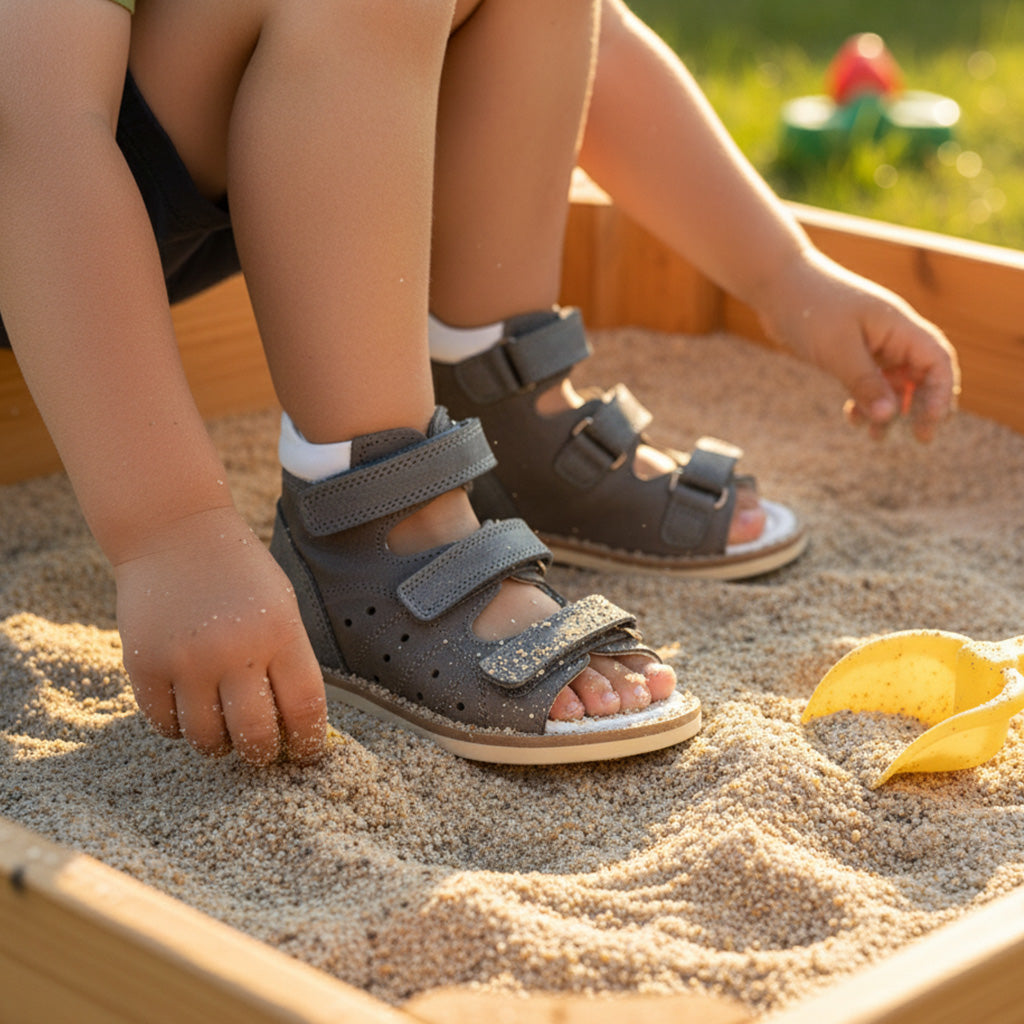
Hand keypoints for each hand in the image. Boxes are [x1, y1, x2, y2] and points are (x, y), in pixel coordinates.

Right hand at [113, 506, 325, 764]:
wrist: (174, 533)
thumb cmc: (239, 574)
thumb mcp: (281, 606)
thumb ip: (289, 660)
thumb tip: (295, 724)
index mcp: (280, 633)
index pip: (305, 708)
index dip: (309, 742)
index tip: (305, 753)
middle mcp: (234, 651)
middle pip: (255, 736)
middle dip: (263, 754)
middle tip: (262, 752)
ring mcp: (186, 661)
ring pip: (207, 739)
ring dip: (219, 745)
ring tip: (224, 732)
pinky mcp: (144, 665)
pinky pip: (164, 724)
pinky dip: (178, 728)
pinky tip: (188, 710)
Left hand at [756, 249, 959, 441]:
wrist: (776, 284)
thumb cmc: (809, 307)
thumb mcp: (838, 350)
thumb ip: (865, 383)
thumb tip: (890, 417)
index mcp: (899, 326)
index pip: (937, 361)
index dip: (940, 394)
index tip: (929, 423)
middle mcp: (892, 335)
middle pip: (922, 376)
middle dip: (921, 408)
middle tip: (917, 439)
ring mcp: (873, 343)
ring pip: (893, 383)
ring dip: (890, 410)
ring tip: (876, 437)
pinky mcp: (851, 351)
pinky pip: (869, 381)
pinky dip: (865, 401)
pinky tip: (852, 419)